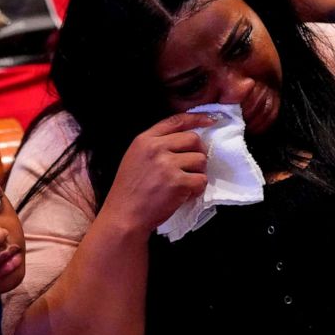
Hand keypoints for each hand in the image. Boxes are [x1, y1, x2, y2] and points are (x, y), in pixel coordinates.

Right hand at [102, 112, 212, 233]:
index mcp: (144, 140)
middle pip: (193, 139)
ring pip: (200, 160)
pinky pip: (201, 180)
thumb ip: (155, 146)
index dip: (196, 119)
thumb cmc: (129, 190)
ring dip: (197, 172)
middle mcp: (156, 148)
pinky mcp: (178, 183)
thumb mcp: (135, 158)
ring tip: (185, 184)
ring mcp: (168, 165)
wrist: (124, 215)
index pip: (176, 121)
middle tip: (193, 165)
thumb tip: (186, 140)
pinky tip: (185, 195)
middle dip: (198, 152)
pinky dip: (197, 189)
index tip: (210, 121)